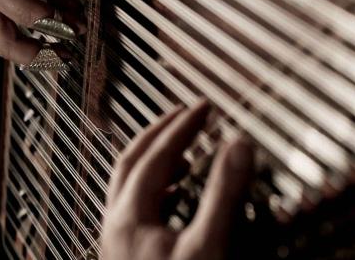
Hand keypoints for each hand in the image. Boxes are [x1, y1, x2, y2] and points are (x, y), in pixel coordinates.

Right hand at [0, 0, 84, 63]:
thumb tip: (77, 21)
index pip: (29, 18)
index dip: (58, 27)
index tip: (80, 29)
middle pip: (5, 43)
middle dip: (37, 56)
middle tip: (66, 58)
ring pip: (2, 39)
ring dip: (32, 50)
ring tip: (60, 52)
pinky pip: (5, 25)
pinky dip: (26, 35)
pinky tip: (47, 33)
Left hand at [103, 100, 253, 259]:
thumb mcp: (207, 246)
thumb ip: (223, 196)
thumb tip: (238, 148)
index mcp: (130, 216)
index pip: (158, 154)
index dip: (184, 127)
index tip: (203, 108)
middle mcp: (117, 222)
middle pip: (132, 160)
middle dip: (160, 132)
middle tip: (182, 115)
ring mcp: (118, 238)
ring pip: (129, 183)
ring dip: (154, 159)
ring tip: (180, 150)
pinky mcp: (126, 253)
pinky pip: (135, 206)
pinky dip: (156, 189)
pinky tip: (174, 197)